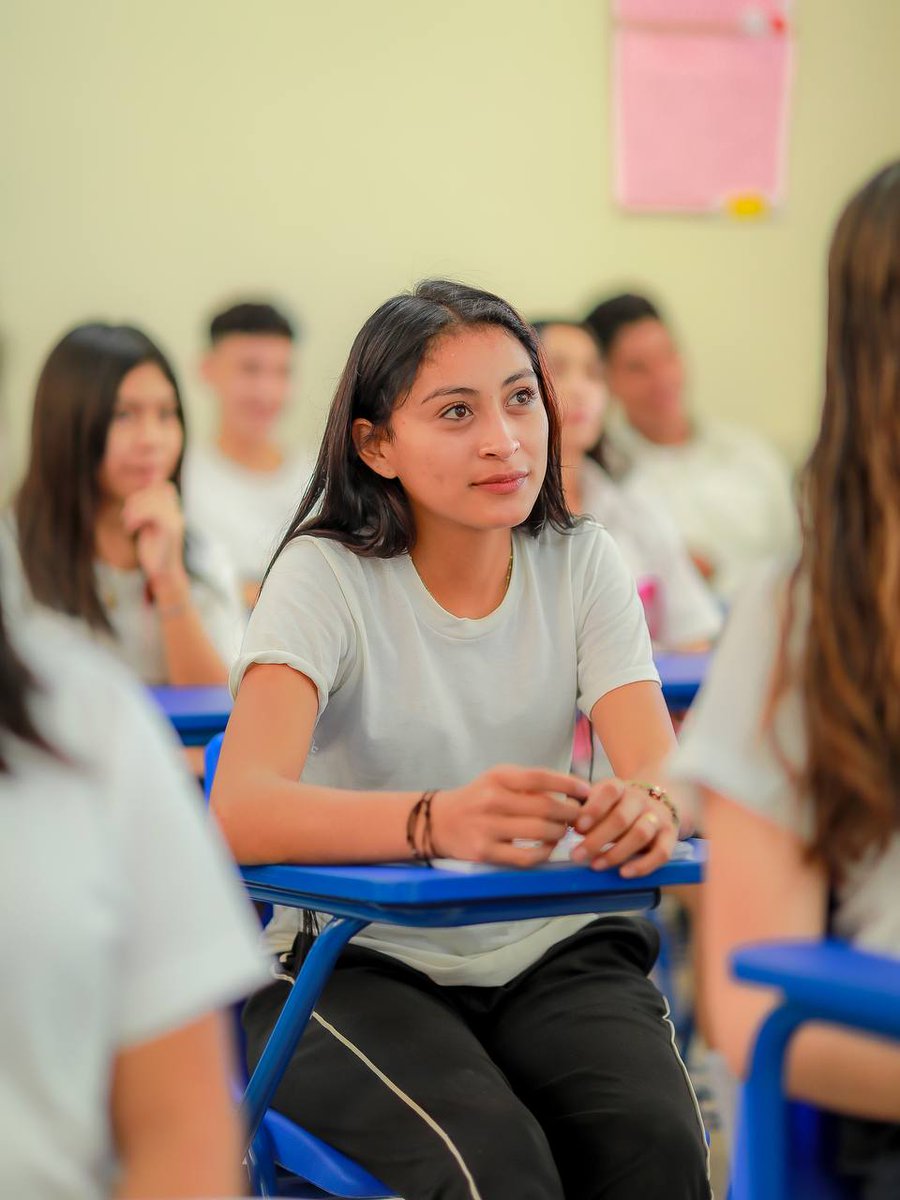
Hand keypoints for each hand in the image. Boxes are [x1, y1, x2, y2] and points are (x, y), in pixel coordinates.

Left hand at [121, 483, 186, 592]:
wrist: (164, 572)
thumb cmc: (153, 548)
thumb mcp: (148, 523)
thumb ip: (146, 506)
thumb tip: (139, 489)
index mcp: (174, 509)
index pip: (160, 486)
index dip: (142, 493)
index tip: (132, 510)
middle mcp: (177, 512)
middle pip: (154, 490)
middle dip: (134, 501)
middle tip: (127, 518)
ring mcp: (176, 520)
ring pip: (151, 500)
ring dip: (133, 510)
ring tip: (128, 524)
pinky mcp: (171, 530)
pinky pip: (152, 512)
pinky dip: (135, 518)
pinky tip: (131, 530)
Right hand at [430, 765, 588, 866]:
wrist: (438, 821)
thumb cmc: (478, 798)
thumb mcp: (498, 780)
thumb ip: (529, 784)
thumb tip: (571, 790)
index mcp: (499, 777)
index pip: (541, 777)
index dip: (569, 784)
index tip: (586, 791)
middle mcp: (492, 799)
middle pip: (546, 807)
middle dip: (570, 813)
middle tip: (579, 817)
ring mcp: (487, 827)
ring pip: (540, 832)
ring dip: (559, 833)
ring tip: (562, 831)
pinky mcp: (485, 851)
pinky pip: (526, 857)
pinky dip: (543, 853)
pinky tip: (547, 848)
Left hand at [570, 778, 677, 876]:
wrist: (659, 801)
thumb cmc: (618, 806)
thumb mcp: (600, 799)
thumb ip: (582, 807)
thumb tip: (563, 819)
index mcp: (620, 787)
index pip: (609, 791)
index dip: (593, 809)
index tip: (577, 827)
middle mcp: (641, 800)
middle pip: (621, 818)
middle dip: (597, 839)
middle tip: (576, 855)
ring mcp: (657, 817)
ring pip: (640, 834)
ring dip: (616, 853)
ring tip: (595, 865)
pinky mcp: (670, 837)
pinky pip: (661, 853)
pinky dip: (643, 865)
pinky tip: (624, 873)